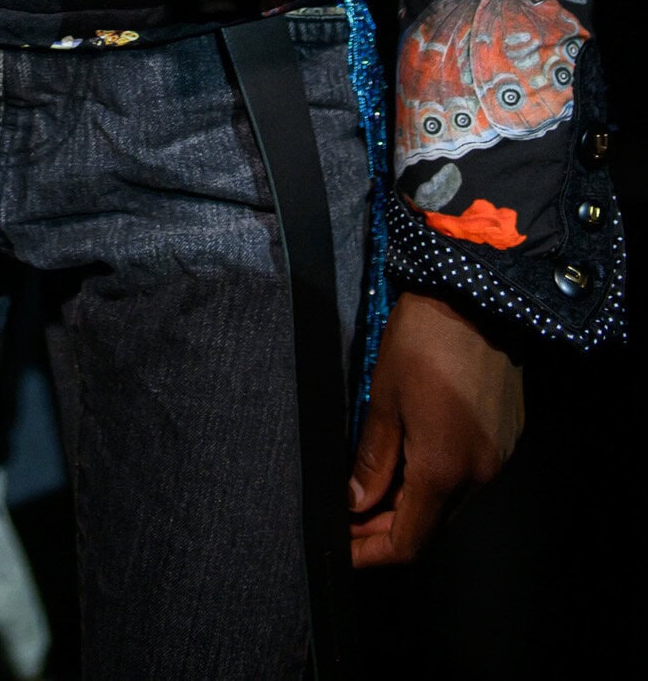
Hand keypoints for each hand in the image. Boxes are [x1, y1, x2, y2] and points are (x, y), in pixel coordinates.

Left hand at [349, 290, 523, 568]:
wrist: (476, 296)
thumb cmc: (423, 342)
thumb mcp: (384, 398)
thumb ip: (372, 459)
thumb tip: (355, 502)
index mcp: (445, 471)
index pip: (408, 541)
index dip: (371, 551)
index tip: (342, 548)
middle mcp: (479, 475)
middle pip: (431, 527)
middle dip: (386, 530)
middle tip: (348, 518)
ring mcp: (497, 457)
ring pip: (451, 504)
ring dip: (412, 505)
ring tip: (372, 489)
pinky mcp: (505, 437)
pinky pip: (469, 476)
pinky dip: (437, 481)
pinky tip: (410, 462)